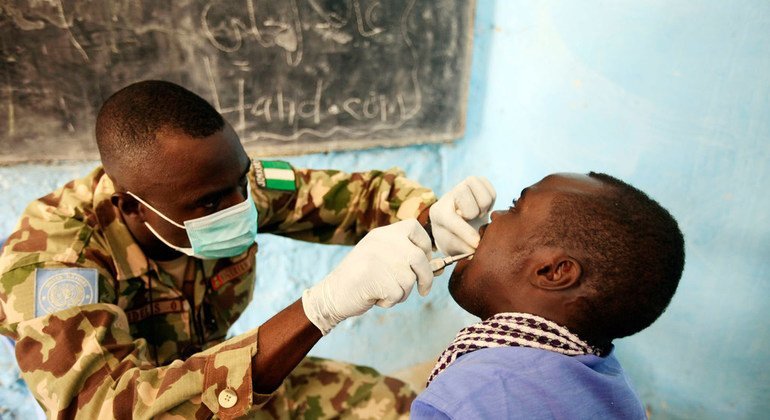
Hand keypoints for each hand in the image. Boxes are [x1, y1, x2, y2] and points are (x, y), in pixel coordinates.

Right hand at [301, 219, 432, 333]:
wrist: (332, 294)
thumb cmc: (362, 279)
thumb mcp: (383, 260)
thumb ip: (407, 259)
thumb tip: (440, 267)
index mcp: (382, 234)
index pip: (415, 228)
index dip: (426, 245)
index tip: (426, 261)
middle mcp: (381, 242)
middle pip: (419, 258)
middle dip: (425, 278)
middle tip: (423, 290)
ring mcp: (378, 259)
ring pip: (410, 280)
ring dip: (402, 293)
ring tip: (383, 291)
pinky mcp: (375, 278)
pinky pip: (398, 294)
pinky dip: (390, 301)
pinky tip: (375, 298)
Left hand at [430, 176, 495, 255]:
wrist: (457, 224)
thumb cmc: (454, 238)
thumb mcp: (453, 247)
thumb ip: (463, 248)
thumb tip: (476, 245)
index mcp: (438, 212)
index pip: (451, 218)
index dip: (466, 232)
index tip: (476, 244)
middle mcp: (449, 195)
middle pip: (470, 206)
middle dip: (474, 217)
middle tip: (472, 221)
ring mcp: (463, 185)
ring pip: (484, 198)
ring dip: (483, 210)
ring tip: (476, 215)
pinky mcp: (477, 182)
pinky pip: (492, 192)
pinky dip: (491, 203)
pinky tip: (481, 208)